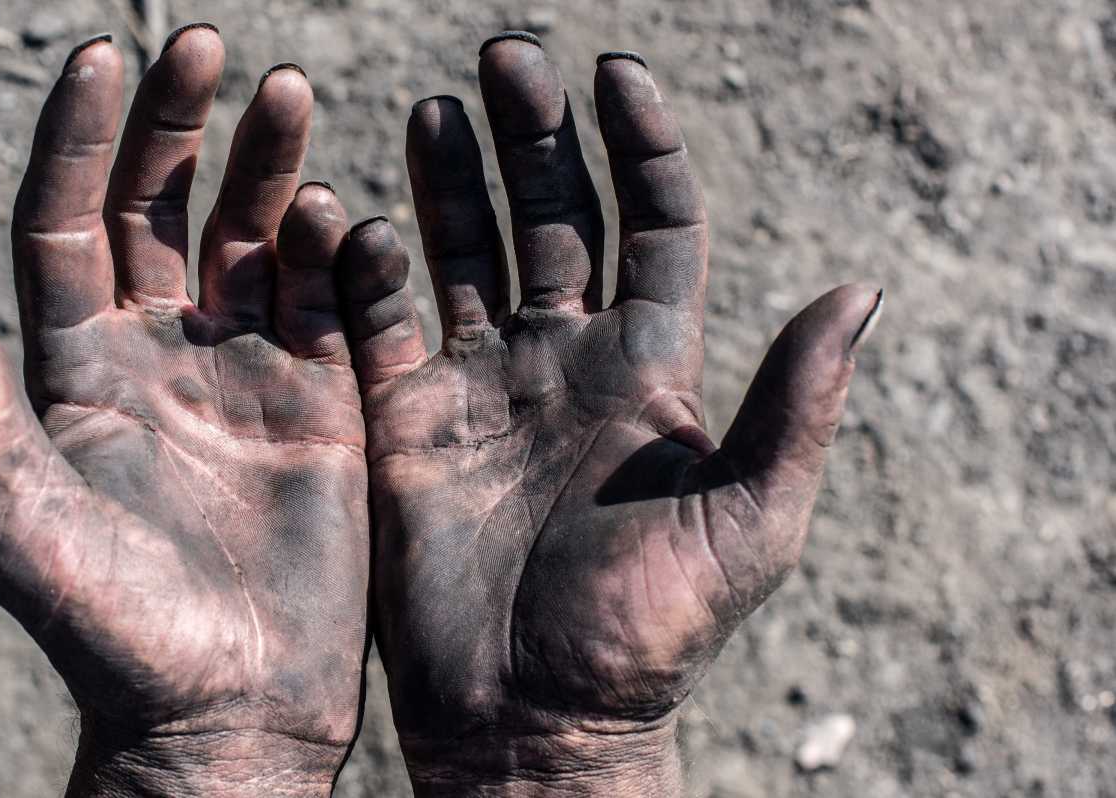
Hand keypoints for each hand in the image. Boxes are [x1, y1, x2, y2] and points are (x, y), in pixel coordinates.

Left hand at [0, 28, 367, 796]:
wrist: (230, 709)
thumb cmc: (113, 633)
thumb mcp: (22, 526)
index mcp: (77, 369)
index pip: (67, 223)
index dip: (80, 139)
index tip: (102, 57)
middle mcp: (158, 354)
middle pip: (162, 209)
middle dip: (180, 126)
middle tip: (208, 46)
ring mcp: (245, 373)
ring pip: (252, 239)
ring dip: (267, 165)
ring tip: (286, 91)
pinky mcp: (322, 403)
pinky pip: (329, 302)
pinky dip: (337, 251)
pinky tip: (342, 213)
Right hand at [335, 33, 882, 794]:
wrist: (533, 718)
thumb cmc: (648, 633)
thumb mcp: (746, 521)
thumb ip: (795, 406)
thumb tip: (864, 291)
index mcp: (649, 369)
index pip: (652, 226)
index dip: (640, 146)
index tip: (615, 72)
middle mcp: (563, 361)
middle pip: (553, 218)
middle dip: (532, 136)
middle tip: (505, 57)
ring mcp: (480, 387)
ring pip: (465, 254)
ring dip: (450, 181)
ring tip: (438, 106)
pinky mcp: (406, 423)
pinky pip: (382, 323)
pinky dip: (367, 268)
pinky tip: (355, 214)